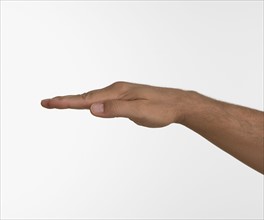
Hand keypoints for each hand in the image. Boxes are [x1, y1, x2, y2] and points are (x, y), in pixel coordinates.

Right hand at [41, 81, 188, 127]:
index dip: (67, 102)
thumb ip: (117, 109)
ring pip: (93, 98)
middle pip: (86, 96)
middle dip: (65, 100)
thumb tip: (93, 108)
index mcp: (117, 93)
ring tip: (62, 103)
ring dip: (76, 101)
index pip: (87, 99)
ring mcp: (120, 94)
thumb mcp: (140, 111)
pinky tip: (89, 105)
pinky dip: (90, 102)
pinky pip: (102, 100)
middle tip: (47, 103)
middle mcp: (116, 91)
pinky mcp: (124, 99)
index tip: (49, 103)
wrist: (178, 104)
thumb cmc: (161, 108)